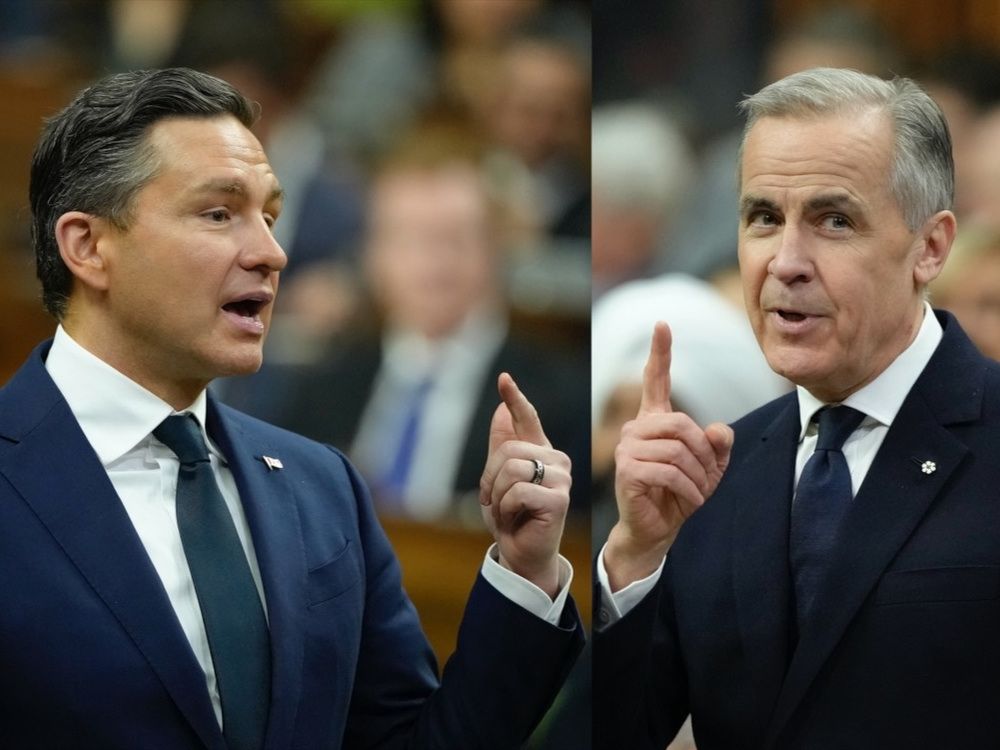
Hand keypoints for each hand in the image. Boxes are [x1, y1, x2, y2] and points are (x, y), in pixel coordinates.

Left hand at [479, 373, 570, 598]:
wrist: (520, 554)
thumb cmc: (511, 517)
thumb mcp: (497, 480)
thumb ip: (501, 446)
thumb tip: (502, 409)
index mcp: (540, 452)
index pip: (527, 419)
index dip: (515, 397)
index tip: (504, 378)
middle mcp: (556, 460)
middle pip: (509, 449)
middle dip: (490, 477)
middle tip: (493, 500)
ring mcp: (561, 479)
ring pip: (511, 469)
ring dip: (497, 495)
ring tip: (506, 511)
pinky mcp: (559, 499)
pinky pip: (517, 491)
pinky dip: (505, 508)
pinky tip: (515, 519)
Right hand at [605, 322, 732, 591]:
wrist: (655, 531)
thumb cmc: (679, 496)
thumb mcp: (709, 469)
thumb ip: (717, 446)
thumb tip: (719, 429)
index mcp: (654, 421)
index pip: (655, 380)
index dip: (660, 352)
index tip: (662, 323)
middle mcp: (637, 429)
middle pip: (683, 424)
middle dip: (704, 455)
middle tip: (708, 480)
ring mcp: (628, 448)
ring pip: (679, 450)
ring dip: (698, 478)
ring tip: (697, 494)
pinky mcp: (627, 470)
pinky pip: (669, 471)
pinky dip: (688, 491)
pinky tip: (688, 503)